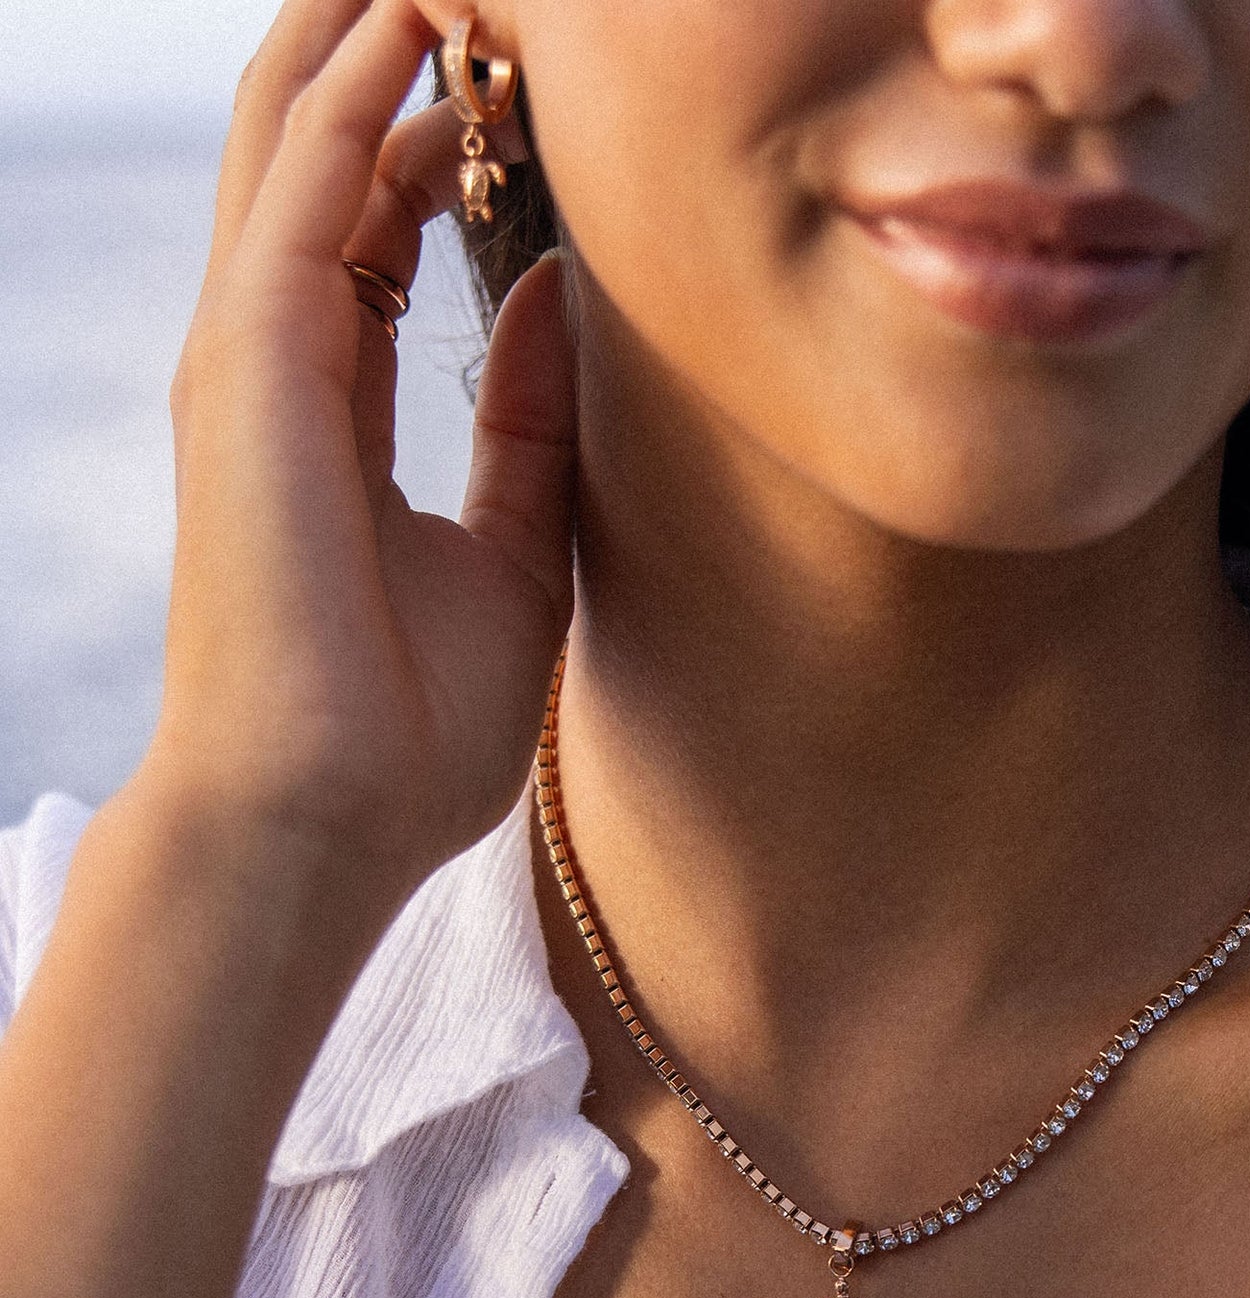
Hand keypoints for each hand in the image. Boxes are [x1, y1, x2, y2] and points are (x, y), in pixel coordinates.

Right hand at [150, 0, 574, 901]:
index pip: (368, 226)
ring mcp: (250, 357)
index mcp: (334, 405)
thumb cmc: (410, 724)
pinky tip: (407, 22)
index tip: (516, 70)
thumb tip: (555, 294)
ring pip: (295, 143)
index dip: (432, 135)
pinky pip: (297, 196)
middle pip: (323, 158)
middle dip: (392, 50)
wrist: (327, 819)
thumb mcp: (515, 553)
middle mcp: (278, 361)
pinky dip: (348, 100)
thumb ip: (526, 423)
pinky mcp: (248, 369)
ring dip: (364, 37)